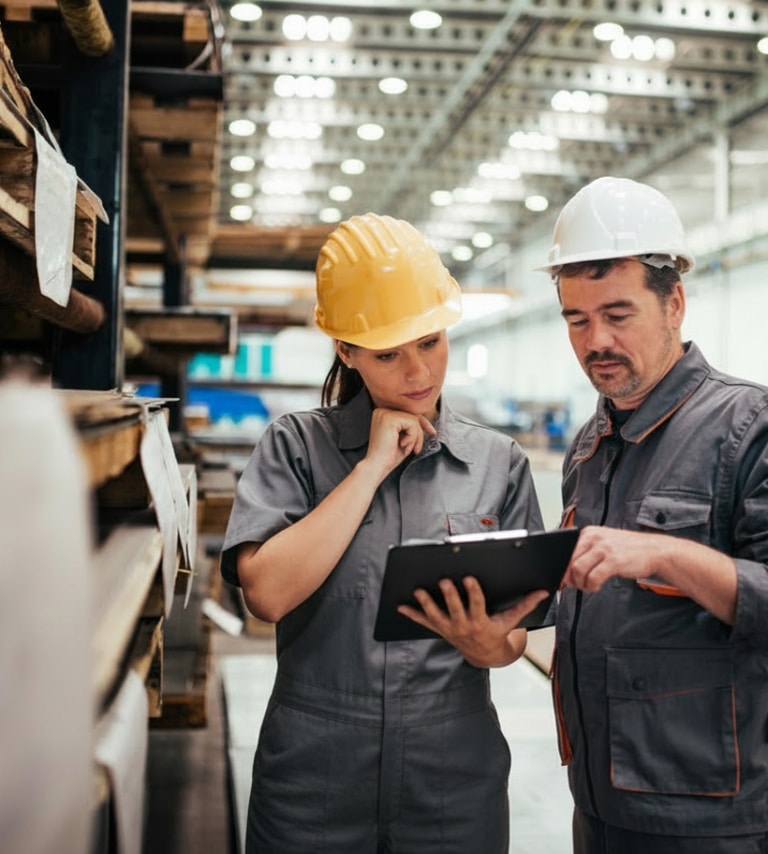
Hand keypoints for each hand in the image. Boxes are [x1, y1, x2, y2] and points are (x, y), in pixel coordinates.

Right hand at [365, 407, 436, 476]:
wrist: (377, 466)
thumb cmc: (387, 456)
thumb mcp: (403, 437)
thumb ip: (409, 426)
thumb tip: (424, 422)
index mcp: (383, 415)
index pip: (407, 414)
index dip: (422, 423)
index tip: (432, 432)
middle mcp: (382, 411)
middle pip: (412, 416)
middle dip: (419, 433)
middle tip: (416, 448)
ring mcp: (385, 413)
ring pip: (414, 420)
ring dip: (415, 438)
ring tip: (407, 448)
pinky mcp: (389, 419)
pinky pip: (412, 423)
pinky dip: (412, 437)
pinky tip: (403, 445)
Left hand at [397, 576, 549, 667]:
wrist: (484, 655)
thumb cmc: (498, 632)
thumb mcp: (511, 621)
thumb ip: (525, 605)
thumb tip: (545, 591)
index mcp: (481, 622)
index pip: (477, 605)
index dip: (472, 592)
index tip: (467, 577)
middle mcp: (463, 626)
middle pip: (455, 609)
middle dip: (449, 596)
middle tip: (443, 580)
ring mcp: (449, 629)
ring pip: (436, 616)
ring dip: (426, 604)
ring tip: (418, 591)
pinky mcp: (439, 629)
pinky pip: (423, 622)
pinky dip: (411, 614)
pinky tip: (400, 605)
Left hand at [561, 525, 658, 591]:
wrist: (654, 551)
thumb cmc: (628, 549)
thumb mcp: (604, 544)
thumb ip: (586, 554)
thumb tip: (567, 572)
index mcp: (589, 533)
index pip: (566, 551)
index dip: (563, 567)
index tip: (564, 578)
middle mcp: (594, 538)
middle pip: (570, 561)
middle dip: (570, 577)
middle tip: (576, 584)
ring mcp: (604, 549)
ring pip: (578, 570)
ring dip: (581, 583)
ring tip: (588, 586)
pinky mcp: (613, 561)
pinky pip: (593, 578)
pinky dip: (591, 586)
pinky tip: (596, 586)